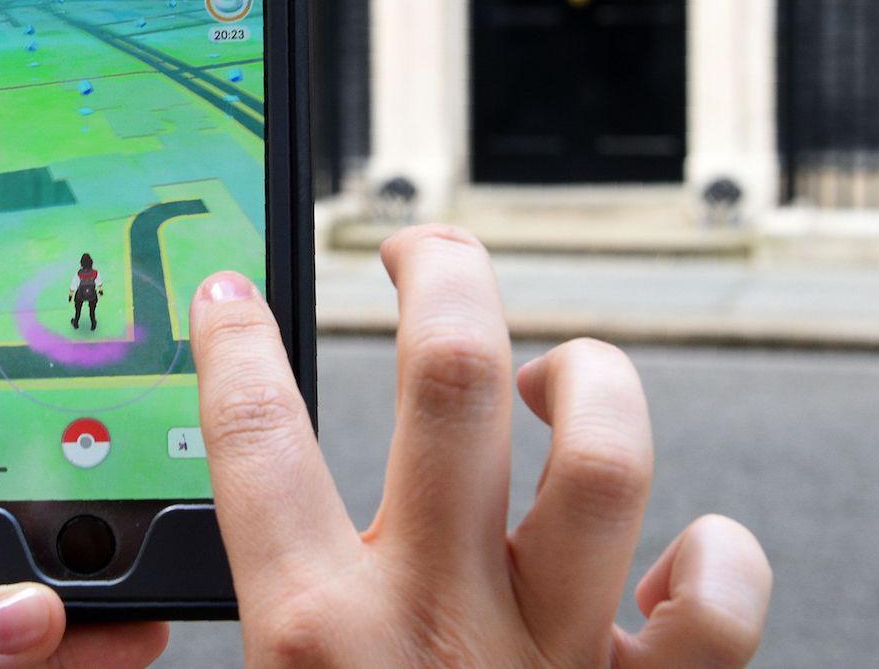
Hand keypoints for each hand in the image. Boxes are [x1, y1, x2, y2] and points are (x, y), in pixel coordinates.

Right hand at [191, 225, 771, 666]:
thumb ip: (239, 653)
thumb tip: (158, 616)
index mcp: (314, 640)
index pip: (252, 438)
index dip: (234, 340)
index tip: (231, 294)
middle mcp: (436, 626)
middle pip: (450, 382)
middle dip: (443, 276)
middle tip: (424, 252)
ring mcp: (556, 665)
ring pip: (602, 455)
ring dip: (585, 381)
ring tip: (548, 380)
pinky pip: (720, 601)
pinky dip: (715, 555)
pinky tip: (672, 551)